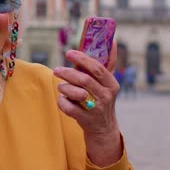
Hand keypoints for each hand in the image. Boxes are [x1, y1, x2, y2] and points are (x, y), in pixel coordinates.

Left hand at [53, 40, 122, 165]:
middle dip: (68, 73)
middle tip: (57, 70)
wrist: (103, 129)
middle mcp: (106, 96)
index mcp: (112, 84)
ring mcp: (96, 109)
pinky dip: (62, 101)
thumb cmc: (101, 99)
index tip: (69, 52)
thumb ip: (107, 63)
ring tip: (62, 86)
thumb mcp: (107, 83)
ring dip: (64, 87)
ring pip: (76, 93)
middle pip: (84, 80)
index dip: (82, 59)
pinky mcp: (86, 119)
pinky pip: (68, 107)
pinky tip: (63, 99)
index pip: (97, 68)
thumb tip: (112, 40)